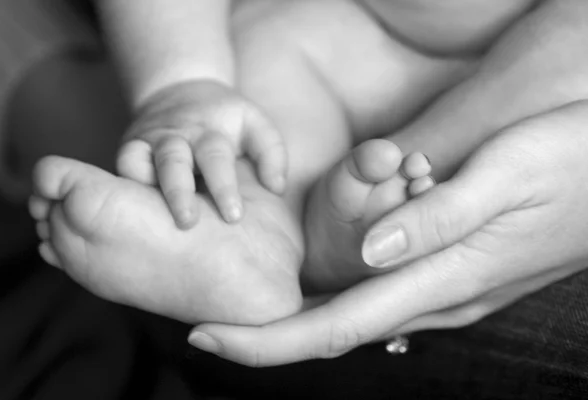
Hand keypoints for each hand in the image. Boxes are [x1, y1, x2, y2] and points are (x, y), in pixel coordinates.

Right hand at [117, 79, 286, 227]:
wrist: (181, 89)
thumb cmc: (227, 118)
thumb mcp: (256, 124)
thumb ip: (272, 154)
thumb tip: (276, 188)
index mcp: (211, 132)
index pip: (217, 158)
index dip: (224, 188)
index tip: (234, 216)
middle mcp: (178, 136)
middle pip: (174, 162)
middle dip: (179, 193)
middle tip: (188, 222)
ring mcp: (150, 141)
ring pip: (139, 163)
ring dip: (146, 191)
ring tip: (150, 222)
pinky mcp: (130, 148)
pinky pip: (122, 165)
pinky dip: (123, 184)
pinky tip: (129, 210)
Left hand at [186, 101, 587, 365]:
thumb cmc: (568, 165)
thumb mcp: (505, 176)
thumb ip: (437, 219)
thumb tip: (370, 254)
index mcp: (443, 276)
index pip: (335, 325)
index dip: (268, 339)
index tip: (209, 335)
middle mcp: (438, 297)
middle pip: (335, 330)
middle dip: (268, 336)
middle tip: (209, 325)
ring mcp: (447, 292)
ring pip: (356, 317)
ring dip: (297, 321)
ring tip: (247, 309)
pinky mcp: (453, 276)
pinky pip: (380, 299)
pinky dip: (335, 301)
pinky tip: (316, 289)